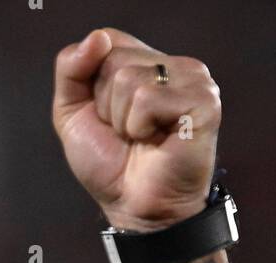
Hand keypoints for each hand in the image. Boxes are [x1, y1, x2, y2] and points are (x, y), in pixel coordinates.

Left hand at [52, 27, 221, 231]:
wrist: (136, 211)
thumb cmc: (111, 169)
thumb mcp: (71, 113)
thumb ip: (71, 68)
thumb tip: (96, 38)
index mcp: (147, 63)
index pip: (107, 40)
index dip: (94, 84)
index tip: (109, 118)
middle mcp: (172, 66)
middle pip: (115, 59)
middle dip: (108, 105)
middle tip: (129, 135)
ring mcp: (193, 81)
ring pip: (130, 79)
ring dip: (124, 120)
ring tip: (143, 141)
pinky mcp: (204, 102)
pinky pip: (149, 98)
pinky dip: (141, 127)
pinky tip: (158, 143)